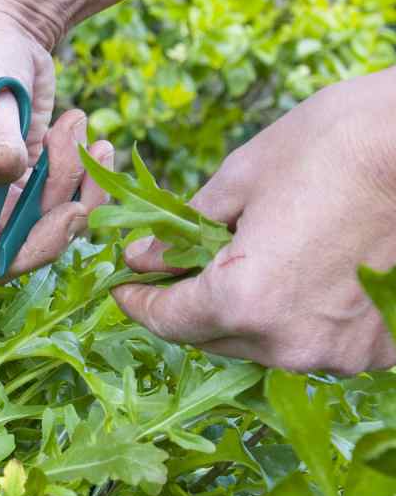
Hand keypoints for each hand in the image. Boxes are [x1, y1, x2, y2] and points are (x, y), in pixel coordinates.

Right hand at [0, 8, 110, 277]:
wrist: (3, 27)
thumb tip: (0, 172)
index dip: (28, 248)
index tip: (71, 212)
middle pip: (23, 245)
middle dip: (62, 205)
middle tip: (85, 153)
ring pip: (49, 225)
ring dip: (77, 180)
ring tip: (76, 126)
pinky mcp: (25, 188)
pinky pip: (63, 202)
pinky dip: (82, 171)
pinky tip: (80, 130)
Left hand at [113, 70, 395, 373]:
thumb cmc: (338, 143)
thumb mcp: (242, 177)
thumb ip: (182, 230)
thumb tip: (143, 257)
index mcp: (243, 300)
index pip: (167, 320)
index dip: (139, 302)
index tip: (125, 287)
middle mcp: (288, 343)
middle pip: (212, 337)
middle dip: (188, 305)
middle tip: (177, 270)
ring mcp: (339, 352)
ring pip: (265, 343)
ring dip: (247, 313)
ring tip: (252, 264)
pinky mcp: (379, 348)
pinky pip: (317, 340)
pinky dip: (300, 316)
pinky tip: (308, 275)